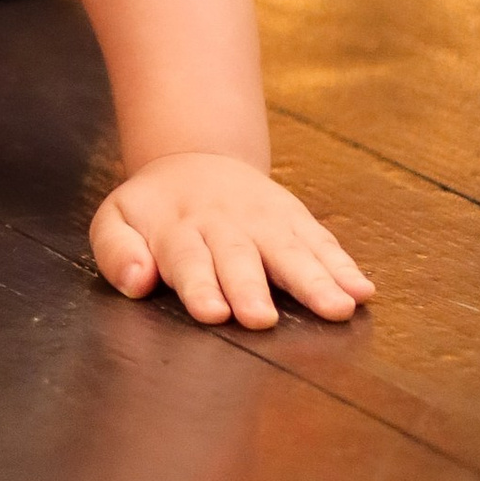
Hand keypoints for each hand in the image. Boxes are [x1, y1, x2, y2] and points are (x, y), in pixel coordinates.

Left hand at [91, 153, 372, 327]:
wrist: (196, 161)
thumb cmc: (155, 211)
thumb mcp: (116, 220)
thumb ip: (117, 251)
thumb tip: (136, 281)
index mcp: (177, 229)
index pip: (188, 260)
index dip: (200, 286)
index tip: (212, 313)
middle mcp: (224, 224)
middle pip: (239, 258)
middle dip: (250, 288)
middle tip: (261, 319)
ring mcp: (264, 220)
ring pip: (290, 251)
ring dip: (314, 281)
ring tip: (337, 308)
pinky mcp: (295, 219)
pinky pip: (321, 242)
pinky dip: (342, 266)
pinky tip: (362, 291)